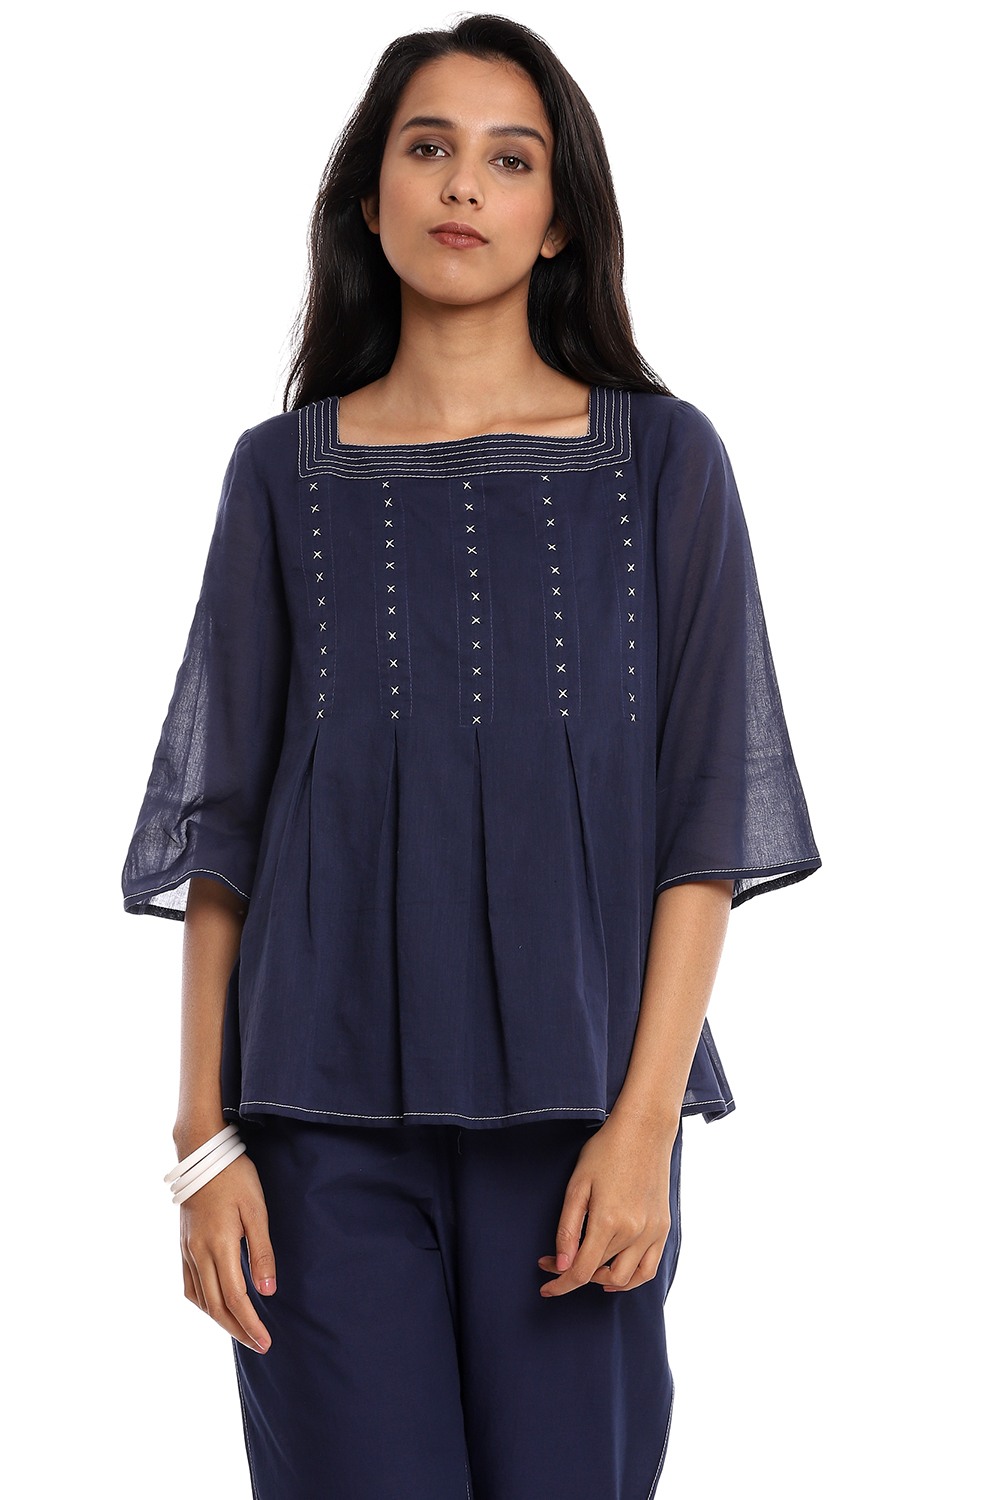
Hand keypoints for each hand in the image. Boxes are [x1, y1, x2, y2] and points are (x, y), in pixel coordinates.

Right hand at [179, 1153, 276, 1351]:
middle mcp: (198, 1254)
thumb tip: (267, 1291)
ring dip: (220, 1321)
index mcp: (219, 1246)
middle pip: (216, 1306)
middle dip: (238, 1330)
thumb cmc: (235, 1178)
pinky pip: (190, 1286)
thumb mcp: (257, 1209)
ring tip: (241, 1331)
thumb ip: (262, 1251)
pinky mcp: (183, 1245)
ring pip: (201, 1300)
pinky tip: (215, 1307)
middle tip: (259, 1345)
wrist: (202, 1154)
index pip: (236, 1298)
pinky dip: (203, 1304)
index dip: (251, 1324)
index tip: (266, 1341)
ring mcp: (187, 1250)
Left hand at [536, 1110, 677, 1295]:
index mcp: (608, 1221)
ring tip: (586, 1268)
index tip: (546, 1287)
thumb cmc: (605, 1152)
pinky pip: (649, 1269)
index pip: (581, 1271)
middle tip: (556, 1259)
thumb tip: (561, 1265)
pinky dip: (631, 1279)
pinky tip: (615, 1274)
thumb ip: (568, 1228)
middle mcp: (634, 1232)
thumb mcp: (577, 1185)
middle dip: (573, 1272)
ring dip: (602, 1281)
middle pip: (599, 1273)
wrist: (644, 1131)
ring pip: (626, 1278)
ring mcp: (652, 1232)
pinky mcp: (663, 1228)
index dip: (560, 1284)